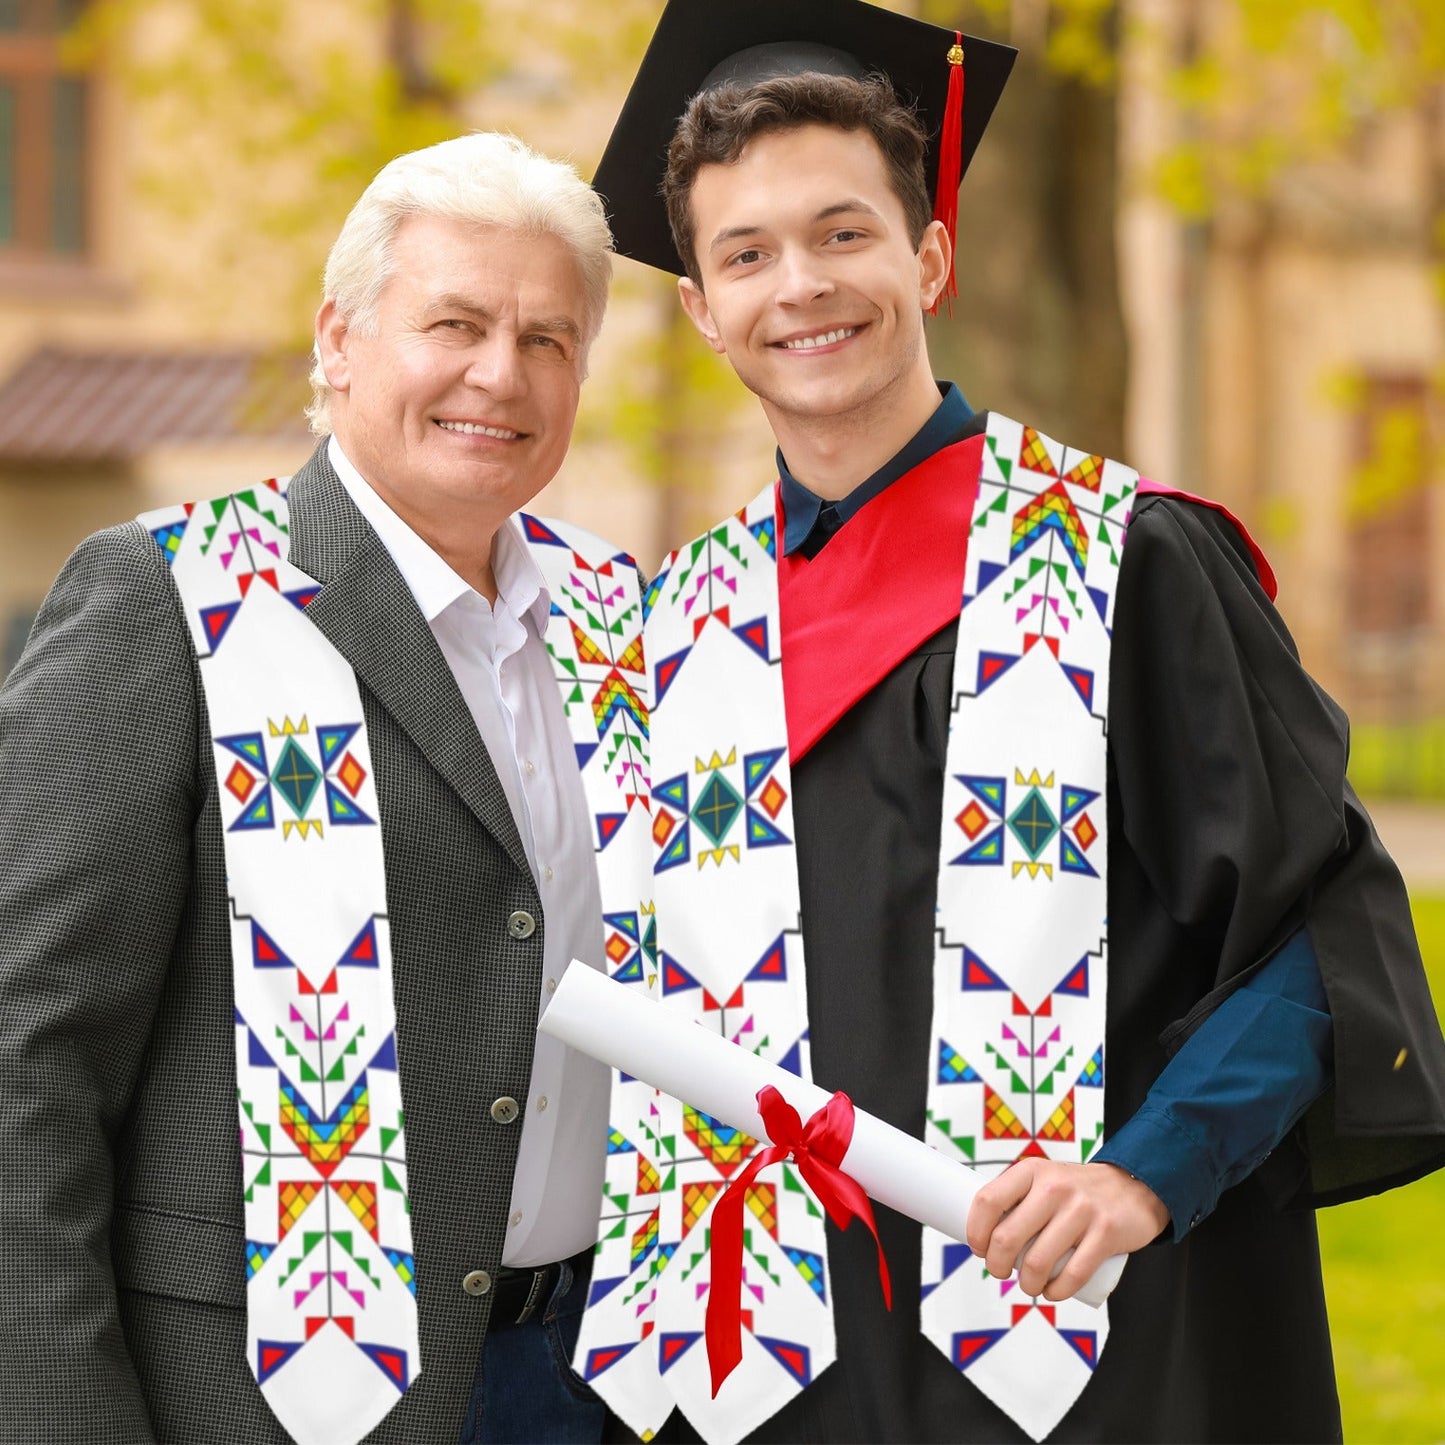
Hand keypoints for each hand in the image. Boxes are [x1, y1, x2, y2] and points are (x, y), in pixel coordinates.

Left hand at [965, 1159, 1169, 1301]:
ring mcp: (1081, 1210)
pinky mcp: (1105, 1233)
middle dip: (996, 1266)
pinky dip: (1056, 1292)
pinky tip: (1051, 1292)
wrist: (1133, 1187)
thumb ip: (1018, 1198)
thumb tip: (983, 1234)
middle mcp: (1053, 1187)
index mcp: (1032, 1171)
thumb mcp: (1044, 1179)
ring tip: (1028, 1285)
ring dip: (1026, 1285)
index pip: (988, 1201)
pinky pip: (1072, 1275)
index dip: (975, 1231)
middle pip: (1007, 1237)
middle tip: (1000, 1272)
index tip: (978, 1248)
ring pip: (1037, 1262)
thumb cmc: (1077, 1191)